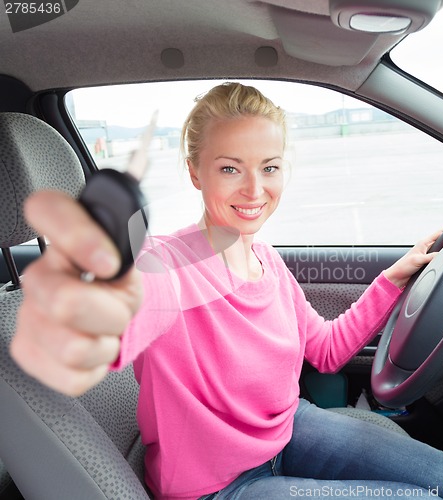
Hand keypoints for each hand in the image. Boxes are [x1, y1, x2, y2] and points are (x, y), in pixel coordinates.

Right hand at [10, 190, 142, 396]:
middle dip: (113, 311)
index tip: (111, 261)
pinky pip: (74, 375)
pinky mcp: (30, 352)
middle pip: (64, 301)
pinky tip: (95, 344)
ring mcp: (28, 315)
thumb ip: (129, 224)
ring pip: (75, 346)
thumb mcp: (132, 252)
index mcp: (63, 237)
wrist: (110, 313)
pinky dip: (98, 364)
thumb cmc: (118, 279)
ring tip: (107, 325)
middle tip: (119, 305)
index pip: (47, 209)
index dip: (78, 235)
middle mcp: (38, 273)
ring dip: (108, 340)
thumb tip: (141, 166)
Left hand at [383, 229, 441, 288]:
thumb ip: (432, 256)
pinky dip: (441, 258)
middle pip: (441, 241)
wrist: (397, 277)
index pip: (439, 233)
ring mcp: (426, 255)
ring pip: (440, 250)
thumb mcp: (419, 260)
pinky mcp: (425, 262)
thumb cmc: (403, 267)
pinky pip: (437, 258)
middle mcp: (425, 247)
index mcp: (423, 243)